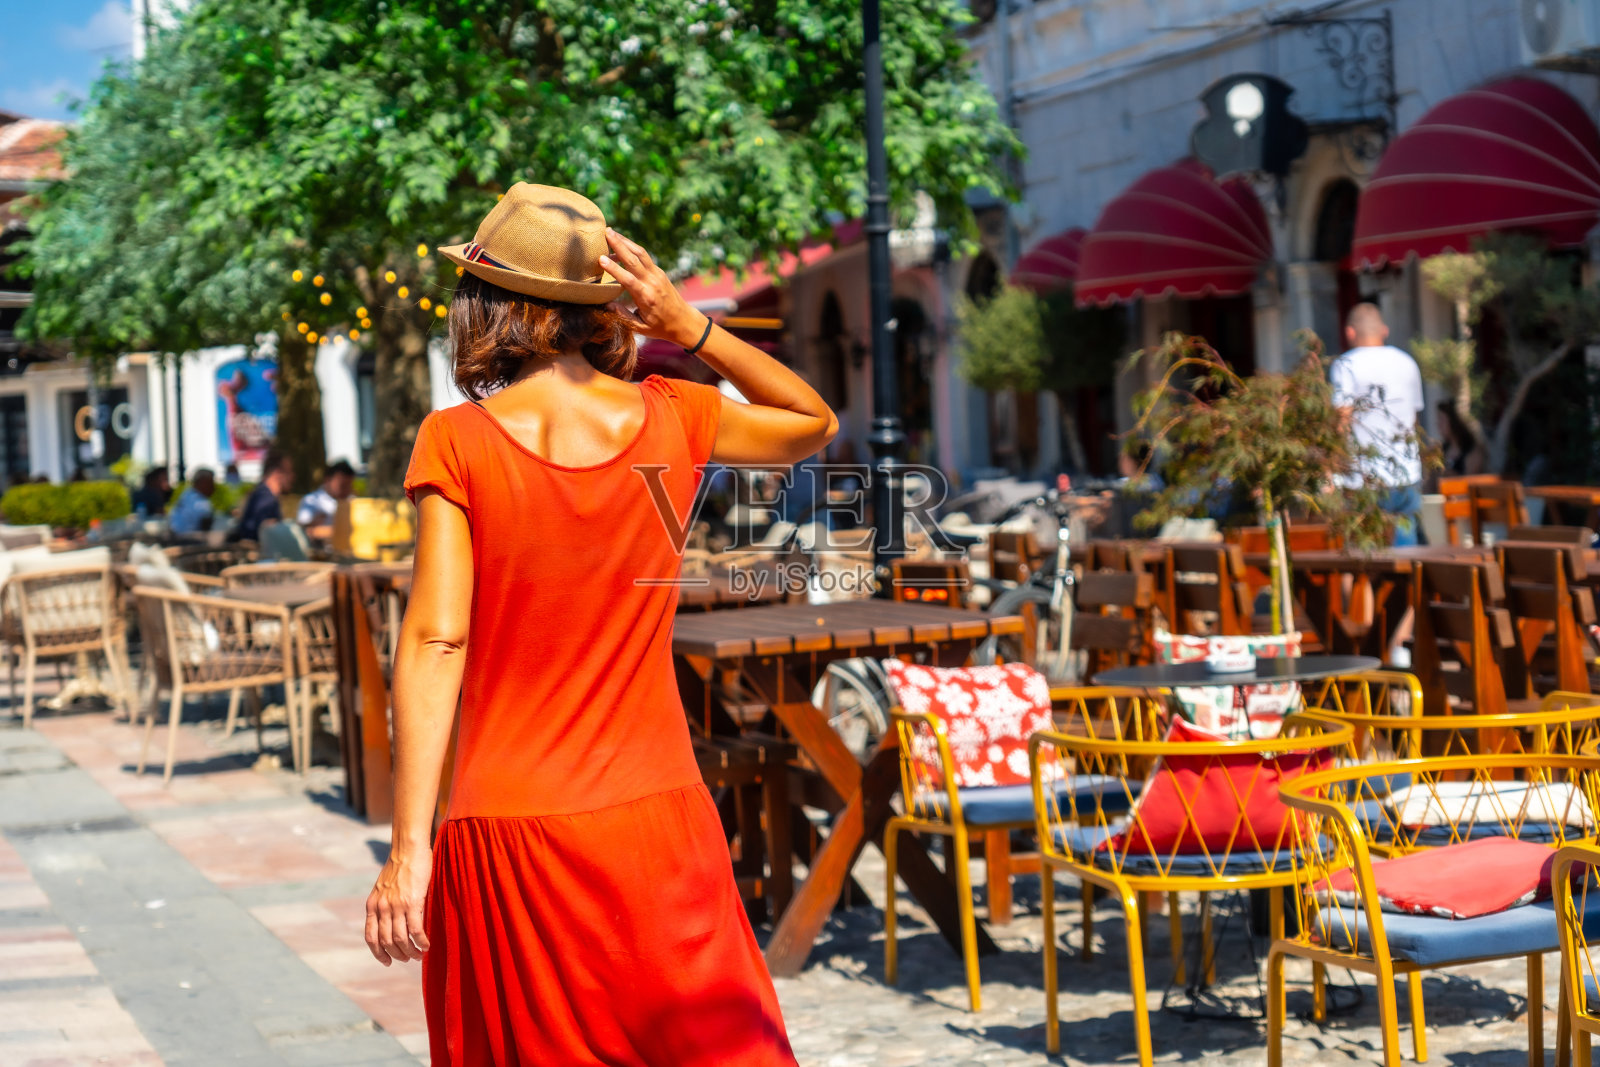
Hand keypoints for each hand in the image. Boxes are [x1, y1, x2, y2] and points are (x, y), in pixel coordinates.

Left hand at [364, 847, 431, 965]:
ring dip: (410, 952)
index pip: (371, 938)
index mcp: (372, 905)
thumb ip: (384, 903)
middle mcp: (382, 908)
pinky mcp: (412, 902)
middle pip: (386, 942)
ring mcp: (396, 906)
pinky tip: (426, 945)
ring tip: (419, 955)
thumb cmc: (400, 865)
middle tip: (408, 958)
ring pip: (401, 939)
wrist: (408, 848)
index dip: (378, 953)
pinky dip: (421, 942)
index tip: (387, 961)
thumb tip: (392, 920)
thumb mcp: (384, 887)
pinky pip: (416, 930)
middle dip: (397, 955)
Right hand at [599, 228, 708, 348]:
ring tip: (611, 232)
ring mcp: (657, 275)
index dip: (614, 269)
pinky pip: (644, 256)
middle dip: (619, 245)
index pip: (628, 280)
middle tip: (605, 232)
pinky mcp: (659, 272)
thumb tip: (607, 304)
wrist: (683, 321)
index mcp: (647, 298)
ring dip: (626, 241)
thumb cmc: (660, 327)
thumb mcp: (640, 328)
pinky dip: (632, 248)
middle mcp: (652, 283)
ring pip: (641, 253)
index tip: (601, 258)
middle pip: (634, 260)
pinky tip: (621, 244)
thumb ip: (623, 316)